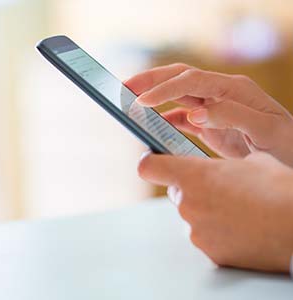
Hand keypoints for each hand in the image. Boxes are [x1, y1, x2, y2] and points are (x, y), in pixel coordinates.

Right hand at [125, 64, 292, 165]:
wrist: (289, 157)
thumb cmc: (285, 144)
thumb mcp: (266, 129)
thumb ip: (232, 116)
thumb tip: (195, 113)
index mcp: (234, 89)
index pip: (191, 80)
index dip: (165, 89)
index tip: (142, 100)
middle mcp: (221, 94)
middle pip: (180, 78)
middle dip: (151, 81)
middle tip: (125, 87)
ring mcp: (213, 108)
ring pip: (177, 96)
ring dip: (154, 97)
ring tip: (132, 102)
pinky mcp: (209, 124)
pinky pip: (182, 117)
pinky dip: (165, 119)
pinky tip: (154, 124)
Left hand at [138, 151, 292, 272]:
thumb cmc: (277, 189)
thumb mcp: (249, 162)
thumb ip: (221, 164)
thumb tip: (217, 169)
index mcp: (194, 175)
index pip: (149, 167)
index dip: (149, 162)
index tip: (153, 160)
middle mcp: (188, 203)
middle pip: (175, 191)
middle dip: (190, 188)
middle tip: (216, 189)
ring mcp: (196, 229)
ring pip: (190, 213)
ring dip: (204, 209)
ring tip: (233, 209)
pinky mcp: (208, 250)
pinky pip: (203, 234)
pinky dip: (214, 229)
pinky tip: (237, 226)